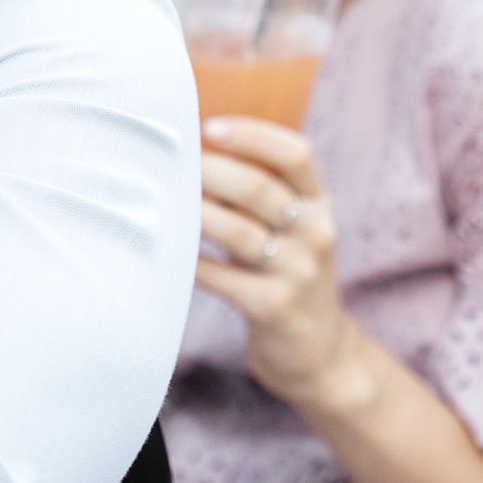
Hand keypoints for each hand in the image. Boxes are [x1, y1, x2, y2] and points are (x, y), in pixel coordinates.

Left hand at [193, 117, 363, 414]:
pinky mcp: (274, 307)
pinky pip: (221, 277)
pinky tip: (169, 253)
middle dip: (207, 172)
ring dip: (193, 214)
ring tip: (161, 202)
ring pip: (236, 232)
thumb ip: (258, 195)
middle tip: (168, 165)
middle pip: (259, 188)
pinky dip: (191, 261)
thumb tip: (189, 154)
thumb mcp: (292, 231)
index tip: (208, 128)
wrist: (321, 354)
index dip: (251, 135)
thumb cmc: (288, 275)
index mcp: (321, 204)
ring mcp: (299, 272)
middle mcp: (316, 233)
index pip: (296, 153)